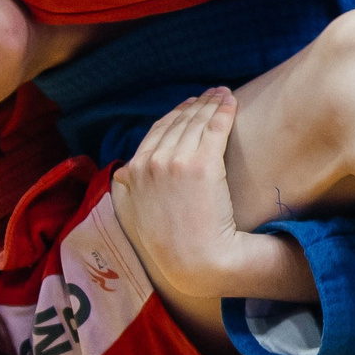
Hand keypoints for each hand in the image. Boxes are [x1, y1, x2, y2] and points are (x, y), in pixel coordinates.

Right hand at [109, 89, 245, 300]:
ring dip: (210, 103)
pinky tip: (230, 101)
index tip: (187, 105)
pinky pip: (215, 127)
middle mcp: (150, 163)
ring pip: (196, 122)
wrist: (196, 260)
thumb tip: (123, 172)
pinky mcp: (203, 163)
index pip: (156, 133)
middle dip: (195, 105)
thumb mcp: (139, 213)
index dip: (173, 115)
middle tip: (210, 94)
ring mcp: (176, 161)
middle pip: (177, 123)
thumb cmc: (171, 243)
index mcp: (132, 173)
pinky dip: (223, 110)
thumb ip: (131, 188)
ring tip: (222, 94)